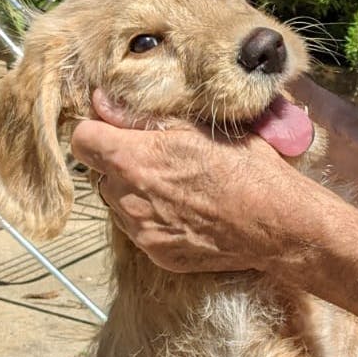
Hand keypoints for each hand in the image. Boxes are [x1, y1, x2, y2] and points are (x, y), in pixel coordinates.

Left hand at [70, 90, 323, 273]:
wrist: (275, 222)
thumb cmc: (245, 165)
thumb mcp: (199, 127)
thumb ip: (140, 117)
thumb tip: (101, 103)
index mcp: (134, 159)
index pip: (82, 140)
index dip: (96, 130)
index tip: (115, 128)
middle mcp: (128, 199)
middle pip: (100, 174)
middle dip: (119, 163)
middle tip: (157, 156)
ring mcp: (141, 231)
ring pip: (118, 203)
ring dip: (134, 191)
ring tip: (176, 184)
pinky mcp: (157, 253)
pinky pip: (140, 230)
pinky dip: (153, 218)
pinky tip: (186, 210)